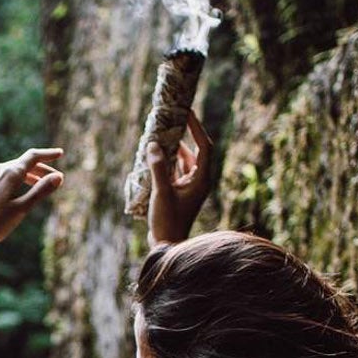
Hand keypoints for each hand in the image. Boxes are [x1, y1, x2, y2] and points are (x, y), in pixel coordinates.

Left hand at [0, 147, 63, 260]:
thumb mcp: (21, 209)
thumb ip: (40, 191)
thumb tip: (58, 177)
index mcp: (10, 173)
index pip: (33, 157)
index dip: (48, 155)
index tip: (59, 153)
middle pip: (21, 164)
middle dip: (39, 171)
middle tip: (52, 180)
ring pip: (7, 172)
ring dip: (23, 177)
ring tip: (32, 187)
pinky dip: (7, 184)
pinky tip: (8, 196)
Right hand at [145, 110, 213, 246]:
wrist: (167, 244)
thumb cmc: (168, 220)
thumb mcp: (162, 192)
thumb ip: (158, 167)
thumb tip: (153, 145)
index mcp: (202, 180)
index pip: (204, 147)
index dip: (197, 128)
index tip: (187, 113)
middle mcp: (199, 181)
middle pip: (196, 151)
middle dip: (184, 136)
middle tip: (173, 120)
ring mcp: (190, 187)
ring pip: (185, 161)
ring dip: (174, 149)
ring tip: (161, 134)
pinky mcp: (180, 192)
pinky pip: (177, 171)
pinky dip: (168, 161)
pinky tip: (156, 154)